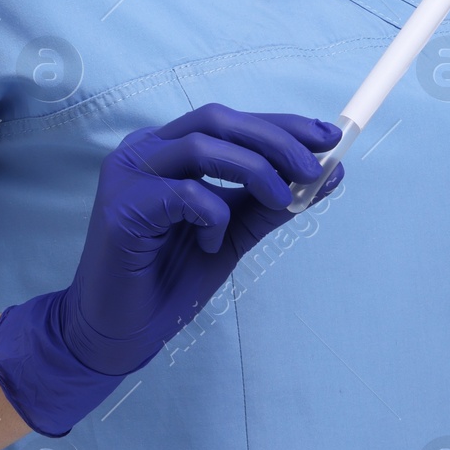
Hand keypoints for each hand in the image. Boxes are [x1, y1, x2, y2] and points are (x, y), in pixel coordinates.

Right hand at [0, 105, 341, 434]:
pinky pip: (184, 193)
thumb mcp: (231, 234)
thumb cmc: (170, 278)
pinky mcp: (122, 206)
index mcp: (169, 148)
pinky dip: (212, 215)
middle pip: (217, 119)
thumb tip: (328, 175)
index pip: (231, 120)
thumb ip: (270, 204)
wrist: (119, 330)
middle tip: (314, 167)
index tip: (329, 137)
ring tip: (280, 200)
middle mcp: (145, 149)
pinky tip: (211, 244)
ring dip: (255, 169)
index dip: (282, 123)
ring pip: (203, 145)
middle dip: (275, 138)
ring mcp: (128, 173)